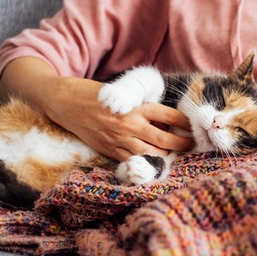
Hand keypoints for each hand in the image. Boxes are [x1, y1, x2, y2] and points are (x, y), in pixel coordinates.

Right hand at [48, 76, 193, 160]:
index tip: (192, 125)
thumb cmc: (94, 95)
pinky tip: (154, 159)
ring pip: (152, 153)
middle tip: (191, 144)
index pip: (169, 115)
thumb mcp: (123, 95)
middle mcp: (130, 125)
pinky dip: (146, 161)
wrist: (64, 102)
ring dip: (166, 154)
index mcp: (135, 107)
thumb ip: (142, 108)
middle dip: (182, 143)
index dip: (184, 122)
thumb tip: (163, 122)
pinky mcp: (110, 151)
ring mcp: (120, 140)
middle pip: (166, 139)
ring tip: (174, 152)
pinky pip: (134, 160)